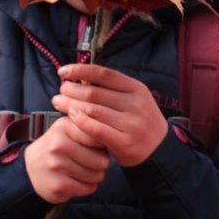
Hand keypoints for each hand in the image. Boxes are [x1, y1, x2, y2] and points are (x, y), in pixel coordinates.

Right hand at [24, 117, 110, 202]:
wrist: (32, 165)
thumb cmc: (59, 145)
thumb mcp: (71, 128)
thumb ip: (90, 125)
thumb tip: (111, 132)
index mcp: (65, 127)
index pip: (100, 138)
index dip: (102, 145)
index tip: (96, 146)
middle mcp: (58, 145)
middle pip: (102, 160)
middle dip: (101, 163)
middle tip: (91, 162)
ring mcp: (56, 166)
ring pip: (97, 176)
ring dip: (95, 176)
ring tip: (85, 171)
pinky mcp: (57, 185)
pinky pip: (88, 188)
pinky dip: (87, 187)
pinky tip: (78, 181)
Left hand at [52, 64, 168, 166]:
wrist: (159, 148)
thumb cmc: (138, 121)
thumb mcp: (133, 99)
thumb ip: (111, 90)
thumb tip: (80, 77)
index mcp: (137, 89)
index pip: (104, 74)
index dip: (81, 70)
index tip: (63, 71)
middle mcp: (136, 104)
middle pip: (94, 93)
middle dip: (71, 90)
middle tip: (60, 91)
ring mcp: (131, 124)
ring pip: (92, 111)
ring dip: (70, 105)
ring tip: (58, 103)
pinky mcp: (125, 142)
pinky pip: (97, 130)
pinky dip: (81, 122)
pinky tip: (71, 117)